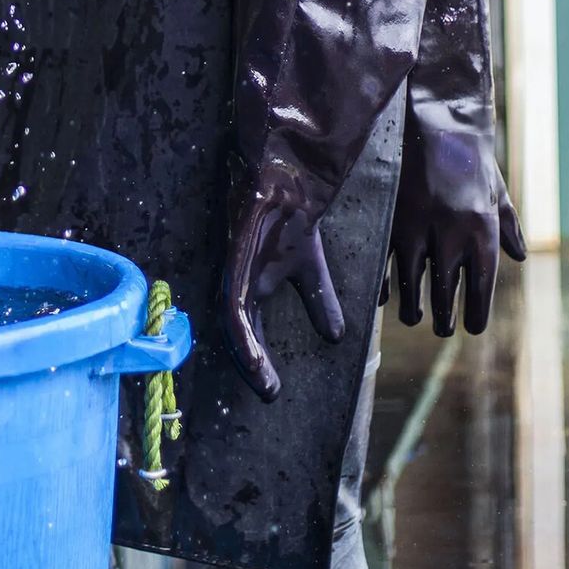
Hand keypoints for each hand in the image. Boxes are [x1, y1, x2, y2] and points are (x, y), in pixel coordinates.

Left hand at [221, 174, 344, 402]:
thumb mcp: (310, 269)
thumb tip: (337, 338)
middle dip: (250, 363)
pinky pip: (234, 301)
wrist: (291, 177)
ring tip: (264, 380)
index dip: (256, 357)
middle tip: (270, 391)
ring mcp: (233, 269)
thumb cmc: (292, 219)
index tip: (273, 388)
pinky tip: (252, 347)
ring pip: (232, 321)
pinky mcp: (235, 259)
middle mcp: (238, 280)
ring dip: (246, 353)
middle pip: (237, 330)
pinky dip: (243, 329)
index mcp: (251, 284)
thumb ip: (319, 302)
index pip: (247, 328)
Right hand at [380, 142, 526, 335]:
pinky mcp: (391, 217)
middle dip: (443, 318)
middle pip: (446, 294)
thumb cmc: (472, 155)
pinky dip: (385, 284)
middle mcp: (452, 234)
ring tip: (415, 317)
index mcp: (482, 230)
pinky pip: (386, 263)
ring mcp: (419, 227)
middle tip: (442, 329)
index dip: (476, 314)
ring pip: (413, 284)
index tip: (473, 328)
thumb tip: (519, 255)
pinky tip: (385, 296)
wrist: (436, 118)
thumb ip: (507, 226)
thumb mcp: (496, 191)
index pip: (481, 287)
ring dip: (414, 308)